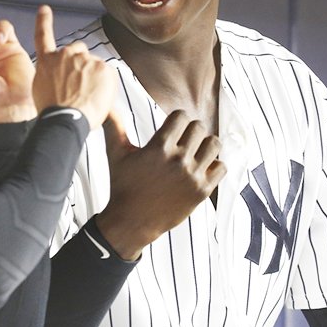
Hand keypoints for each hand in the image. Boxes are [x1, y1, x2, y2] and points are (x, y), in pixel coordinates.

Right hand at [31, 5, 114, 128]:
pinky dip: (105, 84)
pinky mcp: (102, 67)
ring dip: (93, 76)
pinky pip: (107, 74)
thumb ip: (52, 76)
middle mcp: (64, 55)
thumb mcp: (41, 89)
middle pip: (77, 50)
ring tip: (87, 96)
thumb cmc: (53, 112)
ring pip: (93, 64)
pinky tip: (97, 97)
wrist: (64, 119)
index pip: (43, 36)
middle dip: (80, 62)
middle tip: (80, 83)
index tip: (44, 9)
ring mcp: (84, 59)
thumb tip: (64, 78)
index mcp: (47, 61)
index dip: (44, 22)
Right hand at [94, 110, 225, 259]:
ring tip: (196, 152)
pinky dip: (215, 165)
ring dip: (206, 145)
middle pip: (199, 127)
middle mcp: (178, 160)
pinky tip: (202, 168)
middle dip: (191, 131)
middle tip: (183, 141)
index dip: (177, 119)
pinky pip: (222, 167)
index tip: (172, 129)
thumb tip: (105, 104)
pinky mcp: (202, 192)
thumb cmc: (122, 185)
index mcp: (159, 148)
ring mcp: (192, 176)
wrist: (132, 223)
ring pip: (214, 144)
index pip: (181, 116)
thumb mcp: (115, 154)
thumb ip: (113, 126)